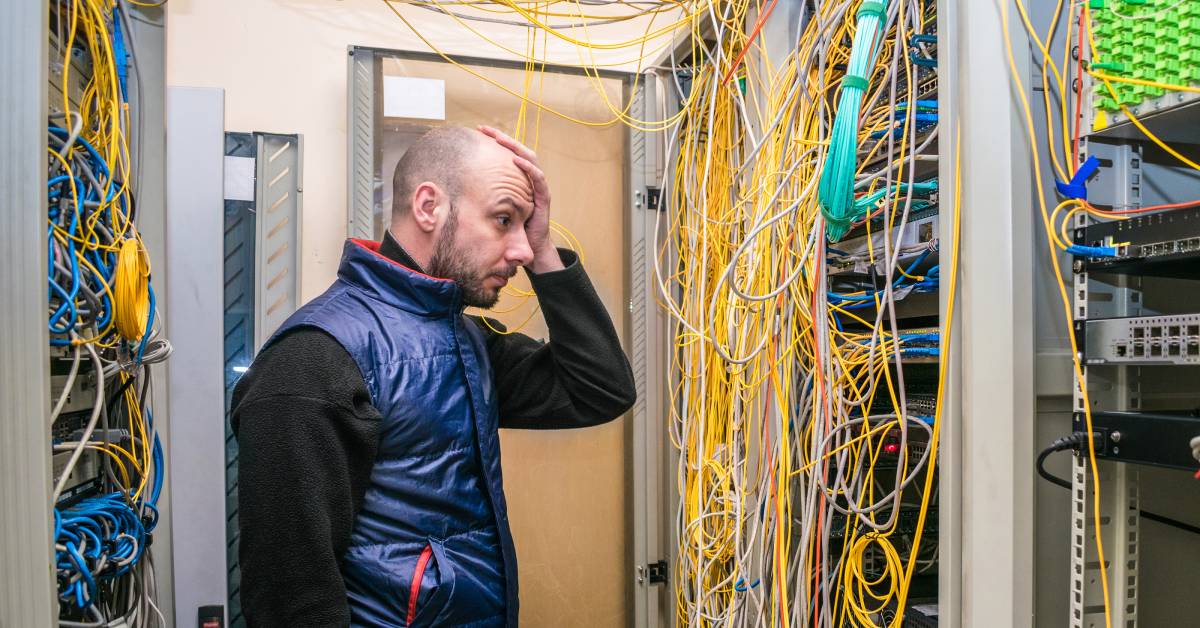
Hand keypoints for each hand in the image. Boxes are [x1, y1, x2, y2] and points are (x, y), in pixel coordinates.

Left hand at [478, 126, 561, 272]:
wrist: (530, 248)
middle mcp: (528, 180)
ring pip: (530, 159)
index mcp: (518, 181)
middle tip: (485, 130)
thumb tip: (455, 189)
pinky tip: (517, 160)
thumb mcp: (493, 209)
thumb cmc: (512, 229)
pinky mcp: (543, 197)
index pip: (507, 155)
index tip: (477, 133)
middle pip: (518, 151)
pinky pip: (538, 178)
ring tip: (500, 139)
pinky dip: (528, 167)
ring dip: (515, 147)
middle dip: (502, 138)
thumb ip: (480, 198)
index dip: (494, 143)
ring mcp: (538, 188)